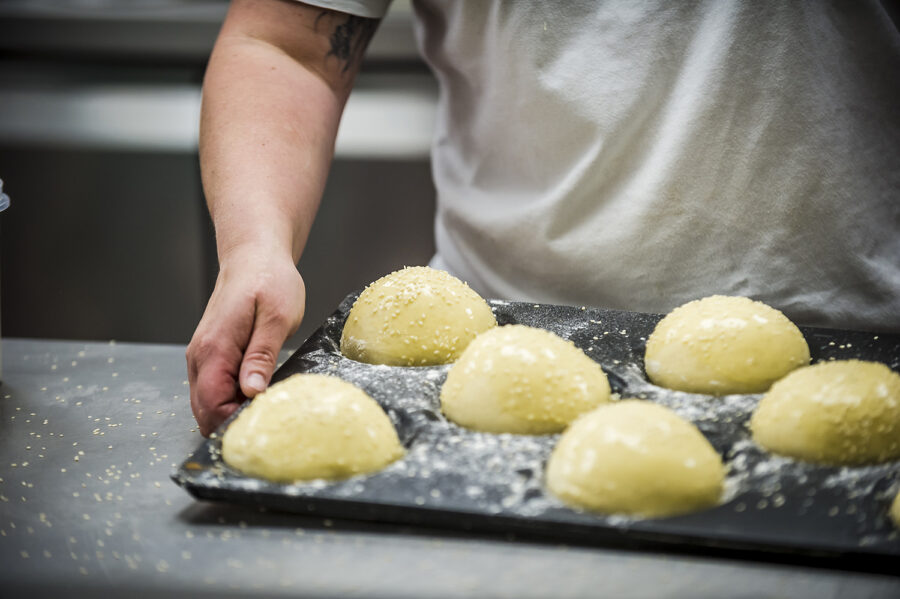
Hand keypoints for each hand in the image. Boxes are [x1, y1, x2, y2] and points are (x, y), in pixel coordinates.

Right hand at [186, 245, 304, 435]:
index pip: (212, 404)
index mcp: (214, 348)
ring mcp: (201, 356)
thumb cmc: (269, 280)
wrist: (253, 256)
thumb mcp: (277, 318)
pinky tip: (256, 394)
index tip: (263, 422)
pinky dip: (230, 400)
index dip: (234, 422)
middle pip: (204, 411)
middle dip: (232, 423)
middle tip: (268, 422)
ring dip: (231, 412)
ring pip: (206, 403)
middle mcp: (200, 356)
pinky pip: (213, 390)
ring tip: (265, 408)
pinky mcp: (209, 356)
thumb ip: (262, 356)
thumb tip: (252, 392)